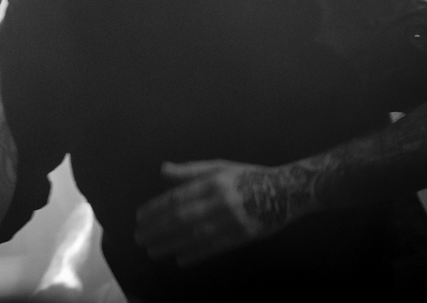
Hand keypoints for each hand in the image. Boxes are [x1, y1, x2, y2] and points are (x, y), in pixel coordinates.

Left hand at [134, 160, 316, 266]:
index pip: (178, 198)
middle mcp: (221, 202)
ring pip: (196, 236)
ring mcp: (233, 221)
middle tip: (139, 238)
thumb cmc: (247, 177)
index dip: (156, 209)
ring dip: (171, 244)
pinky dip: (196, 254)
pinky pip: (215, 248)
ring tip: (152, 251)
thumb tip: (162, 169)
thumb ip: (190, 170)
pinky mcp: (243, 237)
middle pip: (183, 219)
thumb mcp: (220, 167)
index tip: (140, 218)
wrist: (287, 191)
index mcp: (213, 182)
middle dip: (158, 229)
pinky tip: (180, 259)